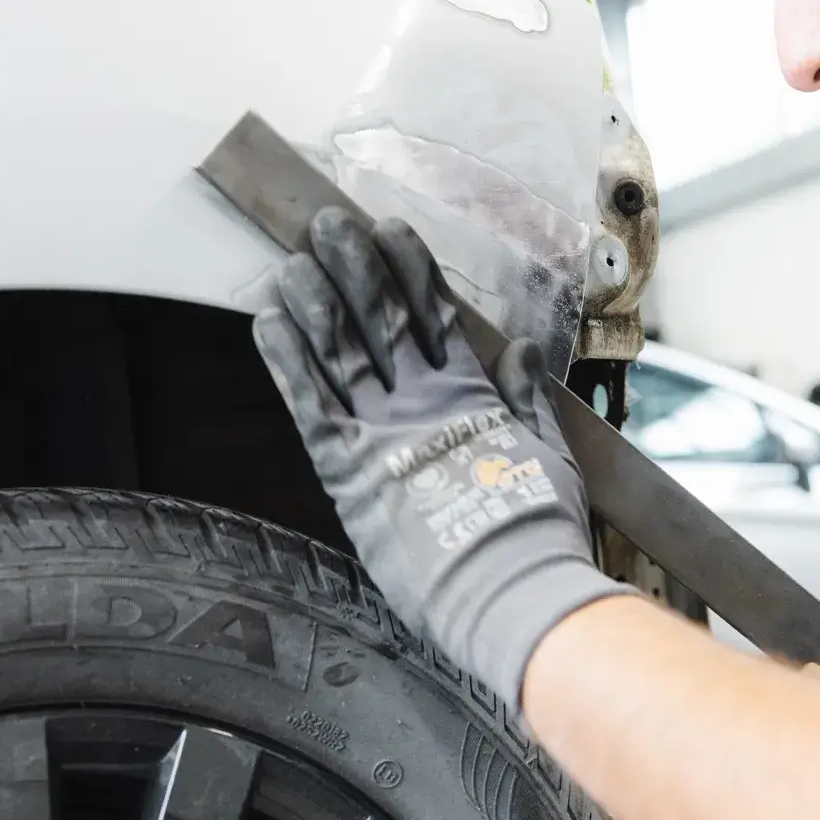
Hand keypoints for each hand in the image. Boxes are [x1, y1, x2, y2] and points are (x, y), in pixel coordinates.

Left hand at [253, 207, 629, 711]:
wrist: (513, 595)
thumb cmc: (537, 532)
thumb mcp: (551, 455)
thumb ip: (530, 399)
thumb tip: (524, 347)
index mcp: (471, 395)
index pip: (435, 314)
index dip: (412, 268)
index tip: (393, 229)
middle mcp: (421, 402)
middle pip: (379, 318)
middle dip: (354, 267)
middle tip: (329, 224)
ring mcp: (382, 434)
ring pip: (338, 350)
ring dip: (312, 300)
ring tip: (291, 260)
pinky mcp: (348, 473)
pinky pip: (308, 405)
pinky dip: (286, 362)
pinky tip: (268, 322)